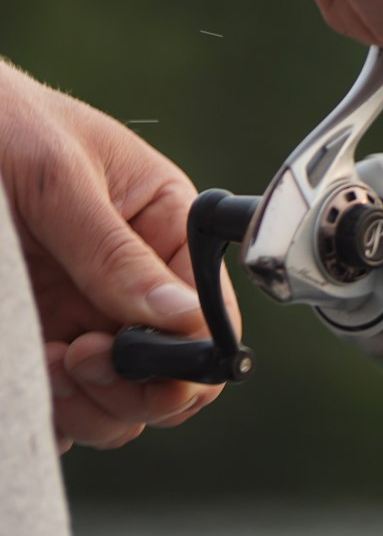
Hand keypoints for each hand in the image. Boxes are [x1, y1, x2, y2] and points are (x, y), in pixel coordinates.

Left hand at [0, 62, 238, 453]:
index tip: (132, 356)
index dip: (185, 353)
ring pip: (124, 405)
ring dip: (92, 406)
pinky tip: (28, 372)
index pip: (208, 315)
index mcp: (167, 230)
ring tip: (45, 361)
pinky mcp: (43, 340)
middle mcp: (136, 283)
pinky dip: (56, 414)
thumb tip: (184, 318)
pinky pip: (68, 408)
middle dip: (135, 388)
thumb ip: (116, 252)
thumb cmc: (3, 122)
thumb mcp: (61, 178)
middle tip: (78, 359)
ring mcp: (88, 316)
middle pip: (175, 376)